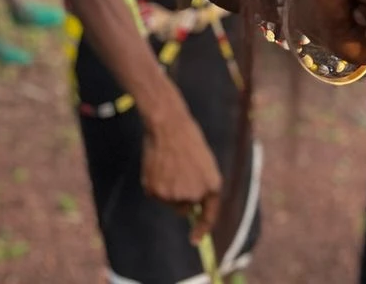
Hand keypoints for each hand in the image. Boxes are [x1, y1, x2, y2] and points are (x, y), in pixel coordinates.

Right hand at [140, 99, 221, 243]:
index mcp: (212, 186)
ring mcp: (174, 195)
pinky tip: (156, 165)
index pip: (209, 215)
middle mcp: (194, 195)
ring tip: (167, 164)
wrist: (168, 126)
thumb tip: (191, 205)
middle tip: (176, 171)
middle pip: (184, 208)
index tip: (194, 240)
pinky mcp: (156, 192)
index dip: (202, 229)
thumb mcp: (204, 162)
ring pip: (168, 201)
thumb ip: (202, 185)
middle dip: (181, 196)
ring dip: (167, 189)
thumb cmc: (188, 139)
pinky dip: (154, 183)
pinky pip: (154, 194)